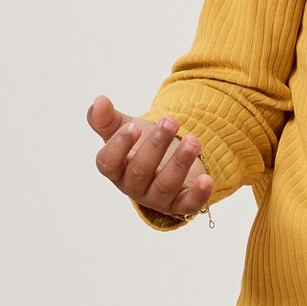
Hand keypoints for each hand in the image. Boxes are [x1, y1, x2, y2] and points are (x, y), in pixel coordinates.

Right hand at [87, 94, 213, 217]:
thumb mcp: (123, 128)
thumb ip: (106, 117)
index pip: (108, 163)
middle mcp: (134, 187)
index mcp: (116, 169)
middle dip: (156, 145)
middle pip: (140, 171)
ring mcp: (157, 198)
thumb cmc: (140, 145)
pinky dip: (198, 194)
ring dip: (180, 162)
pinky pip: (188, 205)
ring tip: (193, 140)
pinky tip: (207, 179)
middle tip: (170, 121)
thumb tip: (99, 100)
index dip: (119, 146)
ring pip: (165, 186)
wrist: (168, 159)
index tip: (134, 126)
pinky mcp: (181, 204)